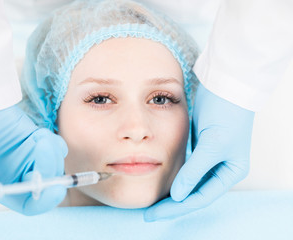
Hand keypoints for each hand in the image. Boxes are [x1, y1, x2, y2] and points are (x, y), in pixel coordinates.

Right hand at [0, 105, 67, 214]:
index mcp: (6, 188)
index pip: (30, 204)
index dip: (44, 202)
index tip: (56, 190)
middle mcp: (21, 176)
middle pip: (47, 183)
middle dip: (50, 168)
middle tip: (43, 147)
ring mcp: (32, 158)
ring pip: (55, 164)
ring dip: (53, 153)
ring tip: (40, 138)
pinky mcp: (39, 141)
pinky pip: (57, 147)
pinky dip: (55, 142)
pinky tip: (39, 134)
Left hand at [145, 84, 254, 220]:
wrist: (225, 84)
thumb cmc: (226, 112)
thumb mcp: (212, 143)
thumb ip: (195, 170)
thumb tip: (178, 196)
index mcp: (230, 171)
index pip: (201, 197)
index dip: (178, 207)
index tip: (156, 213)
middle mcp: (221, 168)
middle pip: (194, 193)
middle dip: (173, 204)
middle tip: (150, 213)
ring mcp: (210, 158)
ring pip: (189, 182)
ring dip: (173, 192)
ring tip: (153, 201)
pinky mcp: (200, 147)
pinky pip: (185, 168)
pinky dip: (174, 176)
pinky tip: (161, 180)